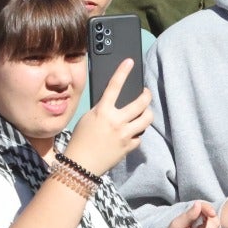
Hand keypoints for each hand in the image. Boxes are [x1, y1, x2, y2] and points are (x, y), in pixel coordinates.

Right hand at [60, 60, 152, 176]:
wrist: (82, 165)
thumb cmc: (80, 140)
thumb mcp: (88, 118)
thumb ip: (102, 109)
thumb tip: (115, 103)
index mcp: (103, 111)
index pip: (114, 86)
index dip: (123, 71)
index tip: (130, 61)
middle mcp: (117, 121)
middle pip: (141, 103)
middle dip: (146, 95)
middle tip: (145, 93)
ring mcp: (125, 134)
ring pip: (146, 119)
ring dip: (147, 113)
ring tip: (144, 111)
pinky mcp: (129, 147)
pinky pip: (140, 135)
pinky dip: (137, 132)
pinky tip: (133, 131)